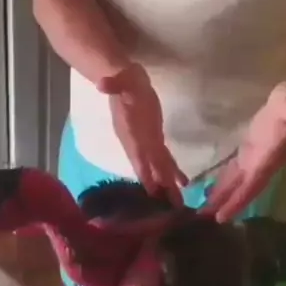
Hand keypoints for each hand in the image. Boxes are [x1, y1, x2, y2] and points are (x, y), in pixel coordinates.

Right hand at [97, 63, 187, 203]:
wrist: (124, 78)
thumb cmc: (124, 79)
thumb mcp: (121, 79)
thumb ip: (114, 84)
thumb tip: (102, 84)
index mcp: (130, 131)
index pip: (137, 154)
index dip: (144, 171)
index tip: (152, 191)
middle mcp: (137, 141)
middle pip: (151, 167)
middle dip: (161, 186)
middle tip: (174, 207)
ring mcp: (146, 141)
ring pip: (158, 166)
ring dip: (168, 183)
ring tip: (179, 202)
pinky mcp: (154, 137)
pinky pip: (164, 157)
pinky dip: (173, 170)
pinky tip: (183, 181)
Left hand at [206, 82, 285, 222]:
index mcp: (268, 157)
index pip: (251, 185)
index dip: (238, 202)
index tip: (221, 218)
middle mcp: (261, 162)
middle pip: (242, 190)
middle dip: (225, 205)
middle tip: (203, 220)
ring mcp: (255, 156)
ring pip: (236, 181)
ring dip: (222, 195)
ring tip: (204, 210)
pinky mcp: (250, 148)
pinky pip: (235, 169)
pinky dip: (223, 180)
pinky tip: (212, 187)